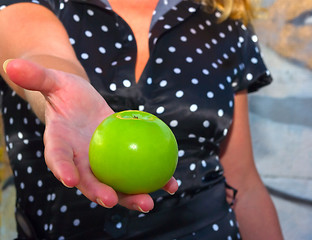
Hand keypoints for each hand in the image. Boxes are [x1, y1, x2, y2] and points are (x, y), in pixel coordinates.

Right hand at [4, 59, 177, 211]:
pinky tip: (170, 182)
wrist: (80, 102)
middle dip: (100, 193)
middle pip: (89, 180)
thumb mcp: (52, 81)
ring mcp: (101, 161)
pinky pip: (135, 170)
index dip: (61, 168)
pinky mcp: (121, 158)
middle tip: (113, 201)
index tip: (69, 180)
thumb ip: (36, 77)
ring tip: (150, 201)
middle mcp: (80, 159)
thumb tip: (11, 64)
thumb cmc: (64, 91)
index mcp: (60, 144)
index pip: (57, 157)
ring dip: (131, 195)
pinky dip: (152, 178)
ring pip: (115, 182)